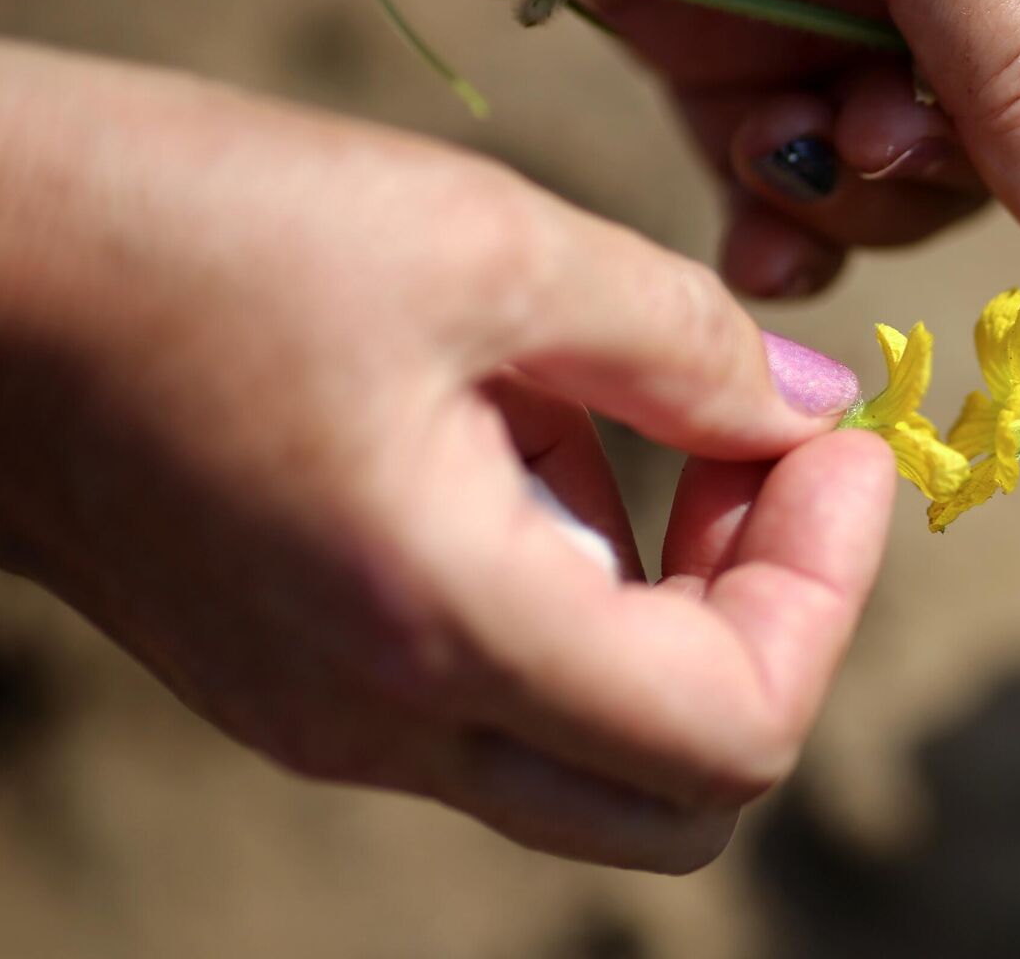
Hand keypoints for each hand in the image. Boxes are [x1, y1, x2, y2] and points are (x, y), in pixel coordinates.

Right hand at [0, 39, 893, 871]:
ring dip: (673, 593)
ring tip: (628, 403)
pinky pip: (495, 681)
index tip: (837, 445)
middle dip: (770, 623)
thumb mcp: (483, 242)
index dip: (831, 587)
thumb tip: (813, 410)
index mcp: (439, 628)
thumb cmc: (182, 226)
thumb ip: (683, 344)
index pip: (735, 733)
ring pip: (592, 741)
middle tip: (761, 455)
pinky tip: (526, 425)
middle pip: (680, 793)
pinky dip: (572, 581)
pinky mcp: (302, 677)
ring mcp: (335, 718)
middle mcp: (384, 722)